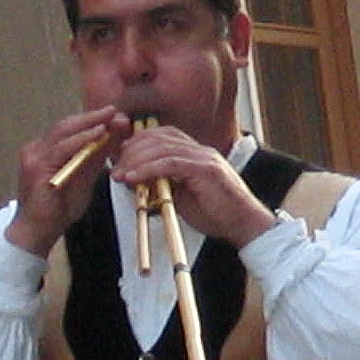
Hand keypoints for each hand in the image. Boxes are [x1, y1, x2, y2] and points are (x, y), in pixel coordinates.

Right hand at [7, 106, 129, 256]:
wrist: (38, 231)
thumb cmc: (59, 208)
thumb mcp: (84, 178)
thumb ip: (96, 158)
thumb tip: (115, 137)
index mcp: (46, 150)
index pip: (70, 129)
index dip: (92, 120)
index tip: (115, 115)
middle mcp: (37, 149)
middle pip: (66, 125)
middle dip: (93, 116)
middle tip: (115, 110)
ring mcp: (34, 156)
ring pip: (63, 131)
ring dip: (89, 123)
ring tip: (110, 117)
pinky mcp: (36, 167)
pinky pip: (62, 148)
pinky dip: (82, 139)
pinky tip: (98, 133)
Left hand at [111, 124, 276, 246]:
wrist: (244, 225)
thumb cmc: (216, 214)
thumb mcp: (183, 197)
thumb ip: (164, 184)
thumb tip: (137, 181)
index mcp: (197, 153)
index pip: (163, 135)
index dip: (139, 141)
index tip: (120, 156)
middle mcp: (201, 150)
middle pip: (159, 136)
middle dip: (132, 150)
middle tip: (115, 167)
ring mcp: (205, 157)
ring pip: (162, 147)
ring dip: (136, 160)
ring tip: (120, 174)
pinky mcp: (206, 169)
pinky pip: (170, 163)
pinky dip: (148, 169)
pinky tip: (133, 178)